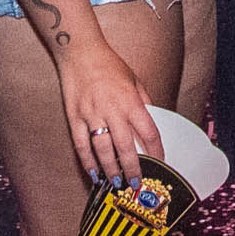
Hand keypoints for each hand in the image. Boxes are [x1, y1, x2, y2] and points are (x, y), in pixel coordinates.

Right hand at [59, 43, 162, 185]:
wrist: (80, 53)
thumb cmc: (109, 65)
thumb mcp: (134, 79)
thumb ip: (144, 101)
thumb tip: (152, 121)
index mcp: (130, 101)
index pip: (148, 131)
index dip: (155, 150)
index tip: (160, 162)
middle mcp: (112, 109)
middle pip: (125, 146)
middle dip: (132, 168)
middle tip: (136, 183)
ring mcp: (91, 115)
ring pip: (102, 149)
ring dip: (110, 169)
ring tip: (116, 182)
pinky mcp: (74, 117)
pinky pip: (81, 145)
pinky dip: (87, 161)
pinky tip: (93, 173)